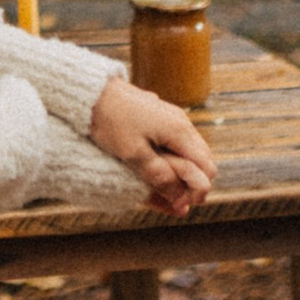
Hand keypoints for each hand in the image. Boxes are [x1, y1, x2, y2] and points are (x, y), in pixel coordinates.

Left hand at [87, 75, 216, 218]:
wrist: (92, 93)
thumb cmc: (111, 121)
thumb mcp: (133, 154)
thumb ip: (159, 176)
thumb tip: (181, 200)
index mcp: (180, 132)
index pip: (207, 168)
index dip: (198, 191)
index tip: (178, 206)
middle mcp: (182, 123)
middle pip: (204, 160)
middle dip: (193, 182)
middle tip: (173, 201)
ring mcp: (173, 118)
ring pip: (191, 151)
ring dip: (184, 170)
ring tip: (165, 188)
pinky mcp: (161, 116)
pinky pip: (178, 142)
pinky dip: (175, 157)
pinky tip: (158, 168)